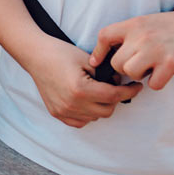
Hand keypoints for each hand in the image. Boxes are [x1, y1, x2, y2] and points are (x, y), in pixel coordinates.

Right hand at [24, 36, 140, 128]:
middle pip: (106, 111)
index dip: (128, 91)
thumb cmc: (60, 52)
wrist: (36, 55)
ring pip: (95, 118)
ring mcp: (63, 111)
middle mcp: (71, 104)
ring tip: (98, 91)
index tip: (137, 87)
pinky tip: (87, 99)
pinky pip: (81, 122)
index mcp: (80, 89)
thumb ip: (105, 72)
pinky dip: (88, 113)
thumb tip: (119, 82)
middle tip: (115, 86)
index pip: (113, 96)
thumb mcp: (86, 58)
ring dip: (101, 106)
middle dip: (115, 99)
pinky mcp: (57, 114)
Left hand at [90, 11, 173, 90]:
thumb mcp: (147, 22)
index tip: (97, 62)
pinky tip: (165, 73)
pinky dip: (158, 82)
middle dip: (125, 68)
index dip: (98, 52)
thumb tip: (114, 55)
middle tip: (139, 65)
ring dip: (139, 76)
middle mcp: (142, 36)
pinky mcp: (170, 64)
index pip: (105, 36)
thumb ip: (131, 35)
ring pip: (131, 73)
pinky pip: (153, 84)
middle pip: (117, 62)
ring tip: (151, 68)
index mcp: (134, 25)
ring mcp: (155, 50)